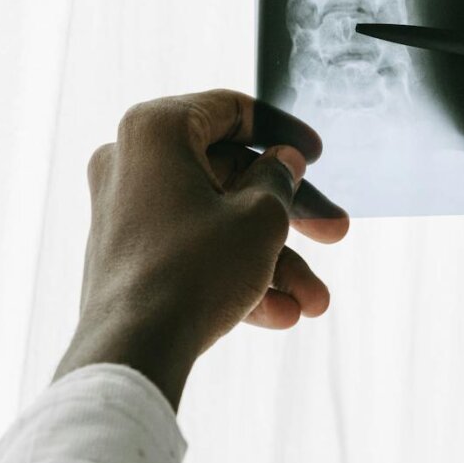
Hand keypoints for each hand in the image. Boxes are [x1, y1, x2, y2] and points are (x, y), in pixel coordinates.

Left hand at [55, 90, 349, 407]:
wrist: (131, 352)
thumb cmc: (194, 271)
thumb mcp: (260, 217)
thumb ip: (279, 179)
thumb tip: (282, 162)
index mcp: (156, 131)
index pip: (230, 110)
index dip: (283, 131)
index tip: (317, 155)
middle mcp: (132, 163)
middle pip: (231, 175)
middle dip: (292, 214)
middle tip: (336, 231)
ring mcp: (127, 211)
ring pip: (219, 221)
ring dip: (274, 259)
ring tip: (315, 300)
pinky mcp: (128, 255)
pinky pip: (195, 250)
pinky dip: (237, 274)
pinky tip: (283, 313)